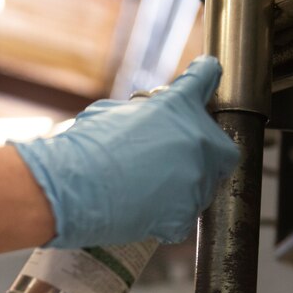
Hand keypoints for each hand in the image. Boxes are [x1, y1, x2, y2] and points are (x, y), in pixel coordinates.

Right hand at [12, 56, 238, 248]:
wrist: (70, 189)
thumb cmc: (83, 149)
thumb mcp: (113, 113)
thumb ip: (144, 112)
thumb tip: (147, 116)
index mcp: (179, 106)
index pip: (205, 78)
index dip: (204, 76)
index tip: (206, 74)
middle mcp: (197, 141)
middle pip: (221, 148)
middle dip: (205, 153)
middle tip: (177, 160)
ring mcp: (196, 181)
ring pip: (203, 187)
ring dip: (184, 187)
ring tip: (148, 190)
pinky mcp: (184, 216)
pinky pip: (183, 218)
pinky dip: (166, 219)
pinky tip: (143, 211)